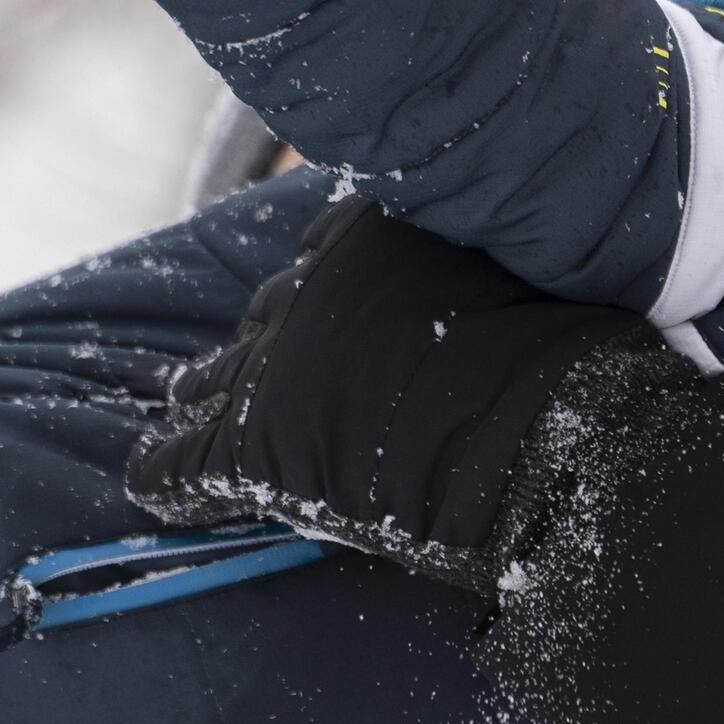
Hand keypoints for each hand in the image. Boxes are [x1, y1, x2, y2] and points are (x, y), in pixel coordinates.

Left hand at [128, 197, 698, 593]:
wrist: (555, 440)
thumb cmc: (571, 370)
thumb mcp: (531, 286)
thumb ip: (485, 285)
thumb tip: (494, 305)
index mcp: (373, 236)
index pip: (324, 260)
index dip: (327, 303)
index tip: (337, 328)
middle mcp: (311, 286)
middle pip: (266, 318)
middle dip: (268, 353)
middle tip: (275, 386)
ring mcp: (273, 365)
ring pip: (209, 384)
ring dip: (205, 403)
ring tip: (190, 419)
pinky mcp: (251, 447)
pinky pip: (179, 465)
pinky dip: (164, 479)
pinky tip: (152, 487)